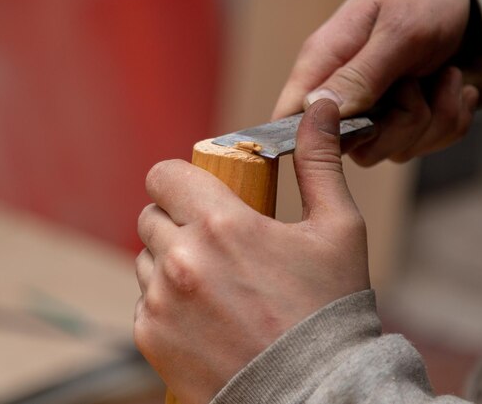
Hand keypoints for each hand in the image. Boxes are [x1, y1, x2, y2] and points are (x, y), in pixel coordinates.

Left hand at [134, 100, 368, 403]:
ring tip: (217, 286)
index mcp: (220, 223)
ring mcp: (160, 302)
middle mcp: (180, 259)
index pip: (164, 174)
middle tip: (219, 245)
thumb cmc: (329, 309)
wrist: (315, 392)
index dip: (181, 180)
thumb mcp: (337, 229)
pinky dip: (167, 304)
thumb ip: (319, 162)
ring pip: (145, 259)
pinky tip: (207, 318)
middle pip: (151, 215)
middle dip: (179, 221)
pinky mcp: (150, 339)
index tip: (200, 193)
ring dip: (171, 262)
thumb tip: (321, 105)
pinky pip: (144, 302)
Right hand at [273, 0, 477, 165]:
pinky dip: (451, 121)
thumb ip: (360, 73)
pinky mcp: (401, 122)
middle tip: (416, 84)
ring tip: (444, 76)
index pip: (288, 118)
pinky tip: (452, 88)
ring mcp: (373, 113)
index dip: (311, 137)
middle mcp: (343, 95)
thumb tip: (318, 110)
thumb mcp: (397, 30)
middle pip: (353, 148)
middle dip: (400, 125)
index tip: (361, 124)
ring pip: (394, 150)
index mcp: (324, 64)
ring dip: (435, 119)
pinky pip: (424, 146)